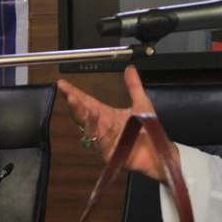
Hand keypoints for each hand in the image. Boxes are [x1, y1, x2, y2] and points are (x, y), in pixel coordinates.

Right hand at [57, 66, 177, 182]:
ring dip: (86, 117)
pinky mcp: (109, 154)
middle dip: (75, 105)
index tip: (62, 83)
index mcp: (106, 114)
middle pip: (83, 115)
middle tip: (69, 94)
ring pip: (90, 129)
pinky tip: (99, 122)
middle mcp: (101, 127)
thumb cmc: (147, 128)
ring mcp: (103, 141)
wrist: (159, 150)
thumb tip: (130, 67)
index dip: (74, 93)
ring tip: (82, 104)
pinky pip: (102, 144)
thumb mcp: (141, 103)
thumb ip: (134, 86)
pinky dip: (101, 134)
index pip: (86, 102)